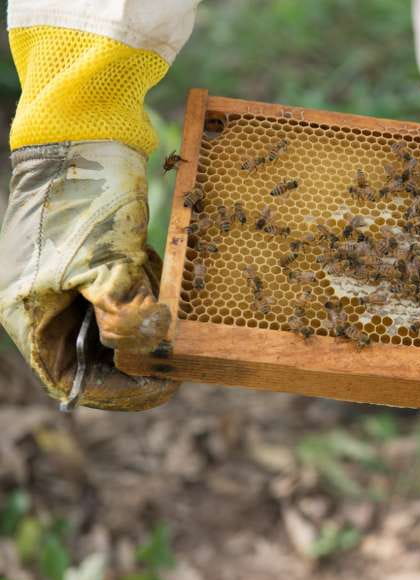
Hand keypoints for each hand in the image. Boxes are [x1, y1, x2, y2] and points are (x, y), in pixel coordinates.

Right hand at [0, 140, 177, 410]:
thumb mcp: (107, 263)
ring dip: (141, 318)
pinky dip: (142, 289)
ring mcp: (63, 280)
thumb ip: (125, 314)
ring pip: (111, 323)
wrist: (84, 134)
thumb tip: (151, 348)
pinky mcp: (87, 258)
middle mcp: (40, 303)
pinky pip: (120, 291)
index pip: (70, 380)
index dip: (119, 392)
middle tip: (179, 352)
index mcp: (28, 314)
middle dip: (137, 353)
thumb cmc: (85, 198)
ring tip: (162, 299)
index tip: (165, 386)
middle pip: (92, 355)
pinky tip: (151, 268)